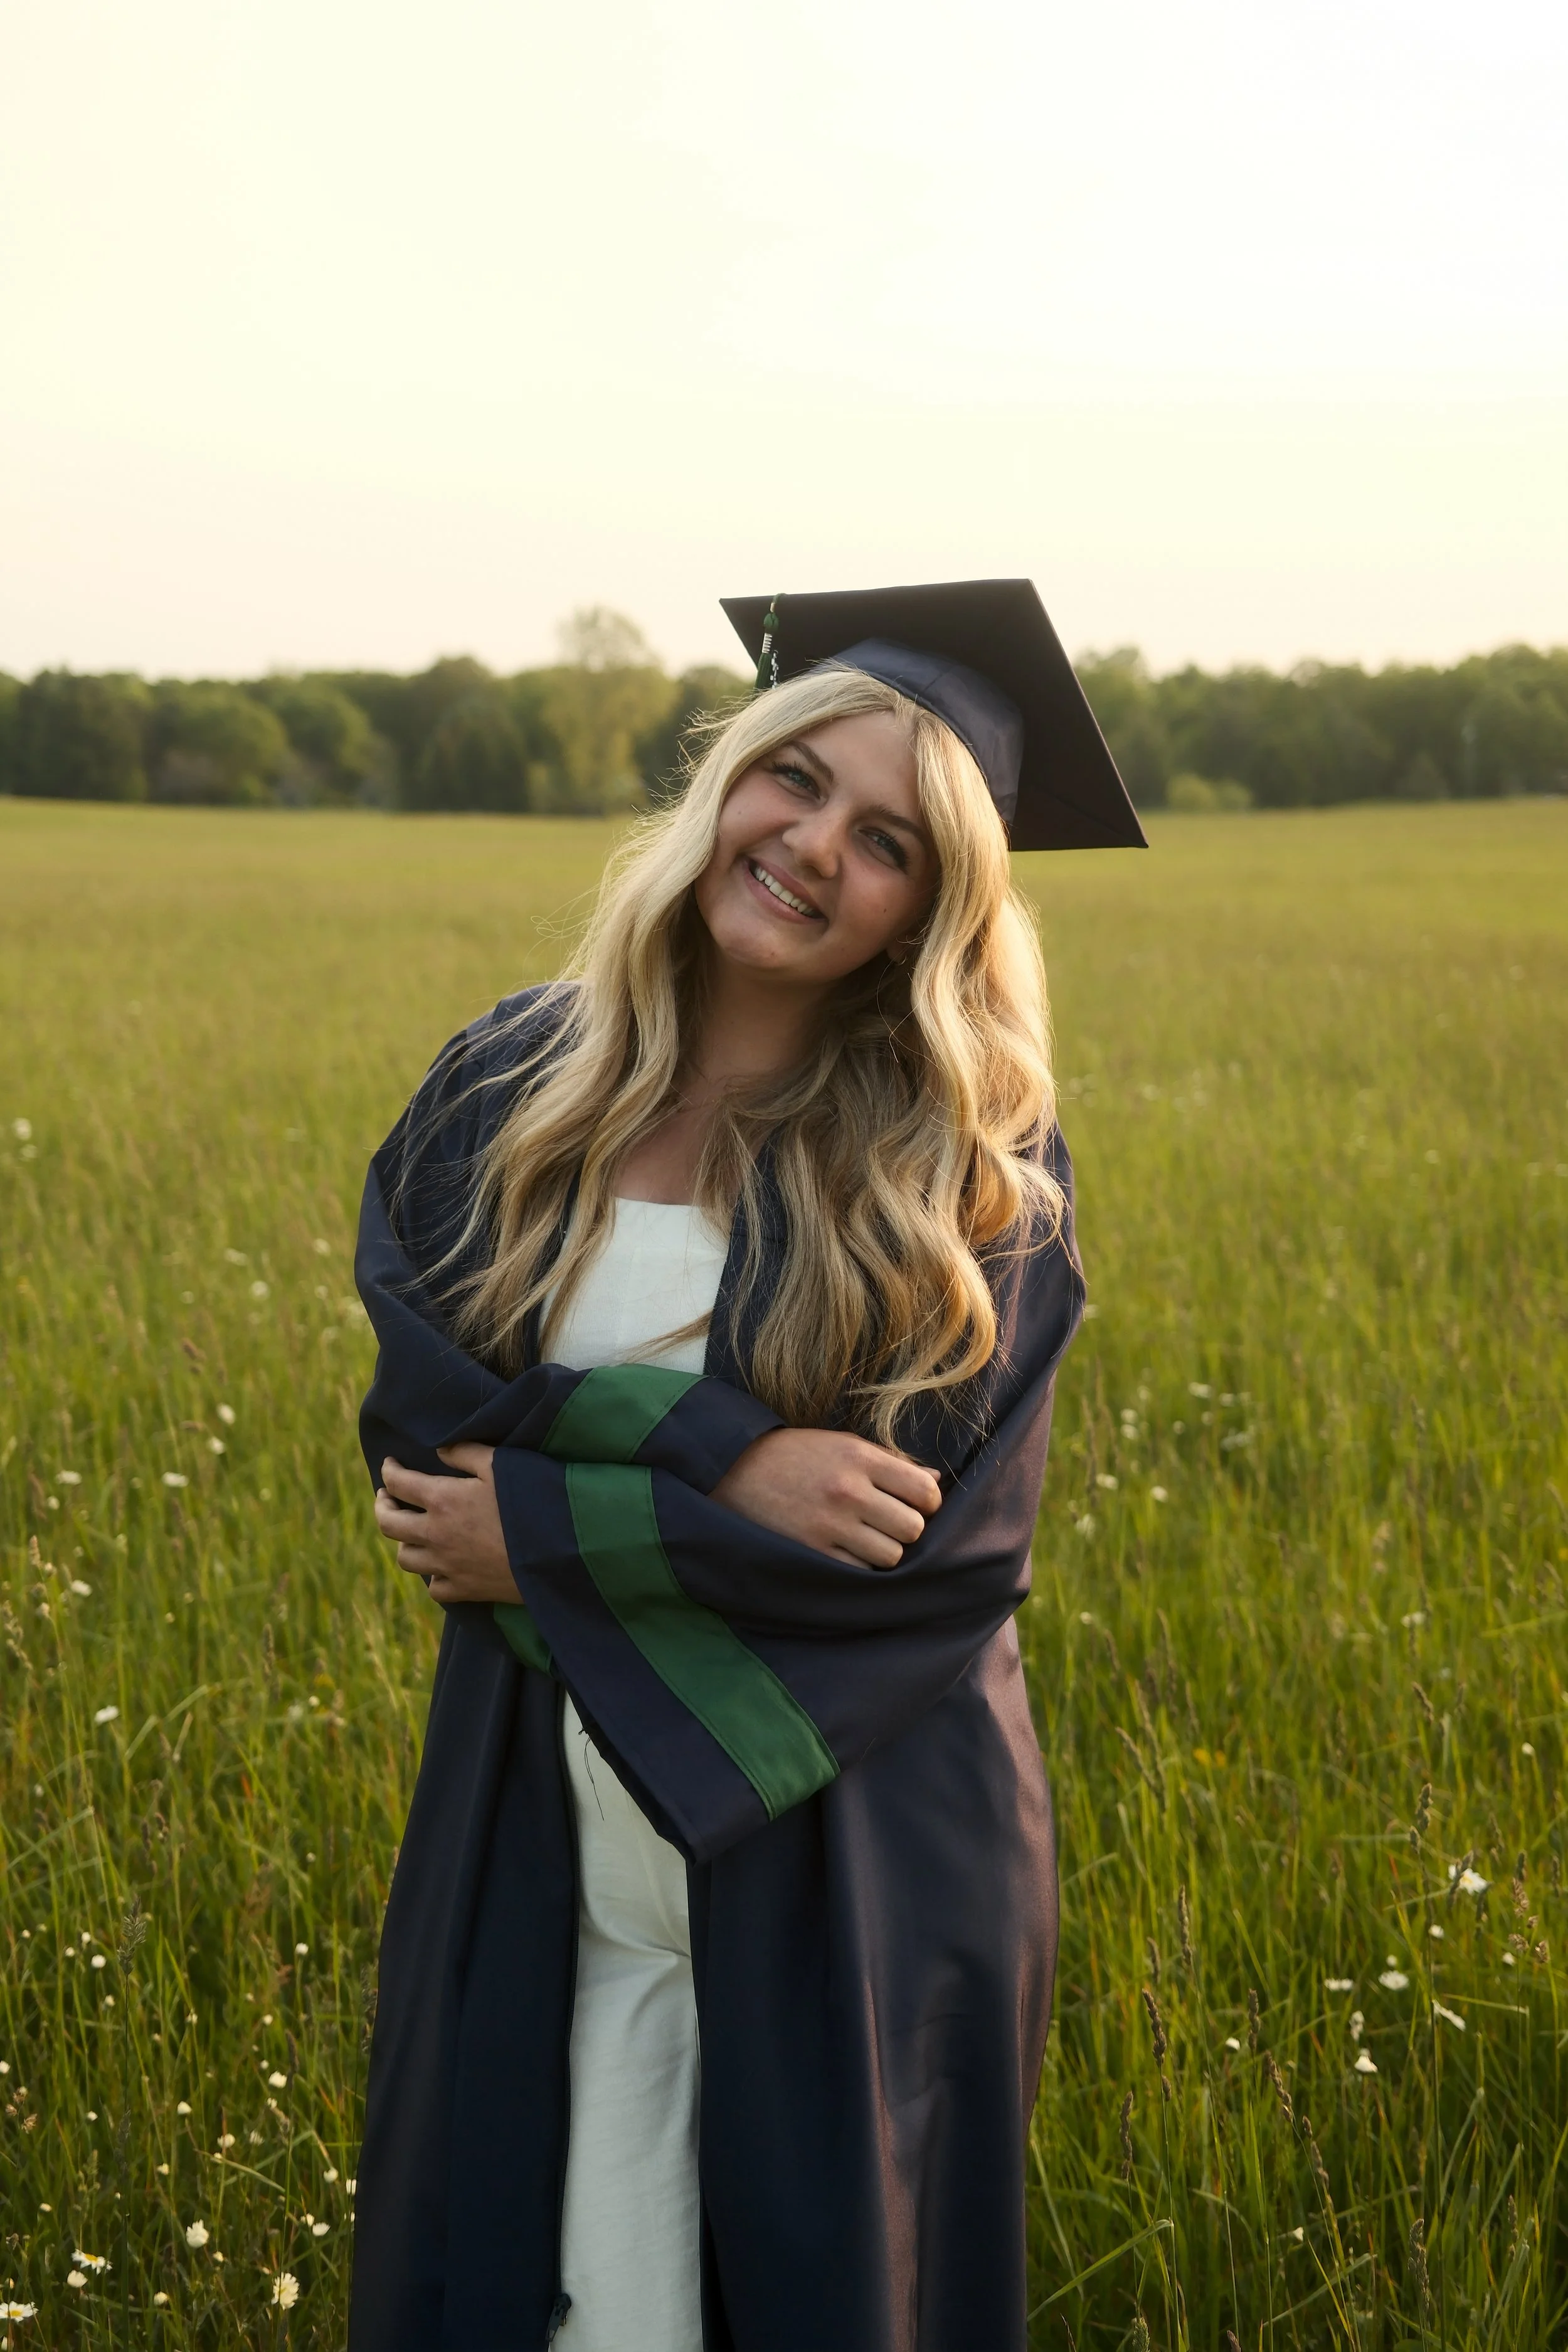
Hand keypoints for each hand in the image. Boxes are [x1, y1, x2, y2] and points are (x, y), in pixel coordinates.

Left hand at [373, 1444, 517, 1605]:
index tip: (390, 1465)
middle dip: (383, 1506)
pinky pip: (433, 1587)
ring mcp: (448, 1566)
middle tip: (387, 1498)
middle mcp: (436, 1534)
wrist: (559, 1550)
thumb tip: (440, 1450)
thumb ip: (466, 1453)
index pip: (398, 1483)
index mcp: (442, 1499)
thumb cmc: (532, 1499)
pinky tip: (440, 1564)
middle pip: (388, 1524)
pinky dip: (432, 1574)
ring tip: (413, 1531)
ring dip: (405, 1541)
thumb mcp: (501, 1464)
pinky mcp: (465, 1589)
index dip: (389, 1471)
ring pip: (405, 1559)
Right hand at [709, 1427, 941, 1568]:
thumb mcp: (844, 1444)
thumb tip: (936, 1480)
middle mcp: (848, 1490)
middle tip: (890, 1523)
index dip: (929, 1502)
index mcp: (860, 1457)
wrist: (734, 1469)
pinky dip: (860, 1566)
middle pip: (913, 1528)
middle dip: (907, 1529)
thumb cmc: (797, 1455)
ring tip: (867, 1538)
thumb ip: (890, 1462)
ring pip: (890, 1556)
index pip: (925, 1490)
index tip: (917, 1505)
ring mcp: (829, 1524)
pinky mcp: (812, 1552)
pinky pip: (860, 1572)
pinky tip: (847, 1551)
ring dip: (884, 1550)